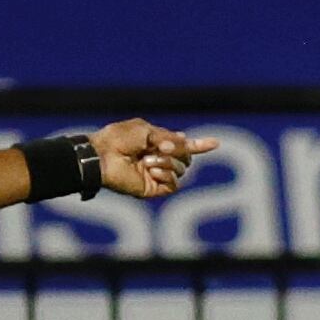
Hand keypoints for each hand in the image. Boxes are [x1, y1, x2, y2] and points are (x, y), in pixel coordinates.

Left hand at [87, 117, 220, 197]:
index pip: (182, 147)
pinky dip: (166, 175)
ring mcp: (156, 175)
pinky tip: (151, 171)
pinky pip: (173, 184)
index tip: (216, 143)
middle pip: (186, 159)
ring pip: (181, 171)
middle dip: (178, 151)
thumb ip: (169, 138)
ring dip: (167, 162)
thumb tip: (186, 140)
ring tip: (147, 161)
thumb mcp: (147, 130)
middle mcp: (158, 160)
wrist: (103, 155)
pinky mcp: (153, 189)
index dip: (199, 145)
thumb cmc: (119, 139)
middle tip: (161, 147)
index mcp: (156, 144)